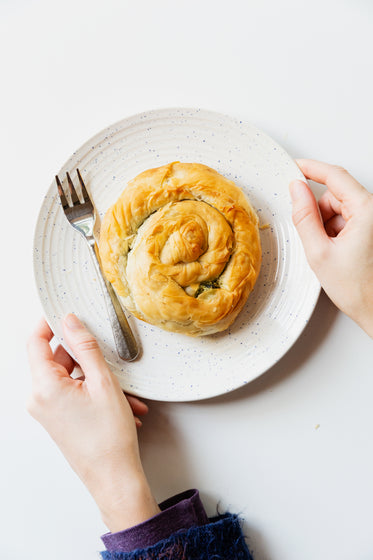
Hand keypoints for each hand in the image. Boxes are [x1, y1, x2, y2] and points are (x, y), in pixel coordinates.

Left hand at [27, 314, 159, 531]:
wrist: (114, 478)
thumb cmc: (109, 437)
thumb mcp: (103, 382)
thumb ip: (85, 347)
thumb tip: (71, 322)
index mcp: (44, 387)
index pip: (35, 341)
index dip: (49, 322)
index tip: (66, 312)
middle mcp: (39, 398)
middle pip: (57, 359)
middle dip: (87, 357)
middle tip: (110, 357)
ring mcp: (47, 410)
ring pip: (71, 377)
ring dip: (98, 379)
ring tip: (125, 393)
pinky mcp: (57, 418)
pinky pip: (73, 393)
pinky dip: (95, 393)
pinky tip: (121, 404)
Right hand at [290, 159, 372, 337]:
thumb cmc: (358, 289)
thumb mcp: (319, 252)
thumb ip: (304, 217)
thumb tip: (296, 190)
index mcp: (367, 211)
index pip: (335, 176)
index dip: (311, 169)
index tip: (295, 166)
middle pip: (336, 195)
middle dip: (318, 211)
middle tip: (312, 236)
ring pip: (340, 208)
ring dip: (326, 224)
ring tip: (328, 251)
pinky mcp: (372, 230)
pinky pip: (347, 220)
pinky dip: (335, 231)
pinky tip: (335, 252)